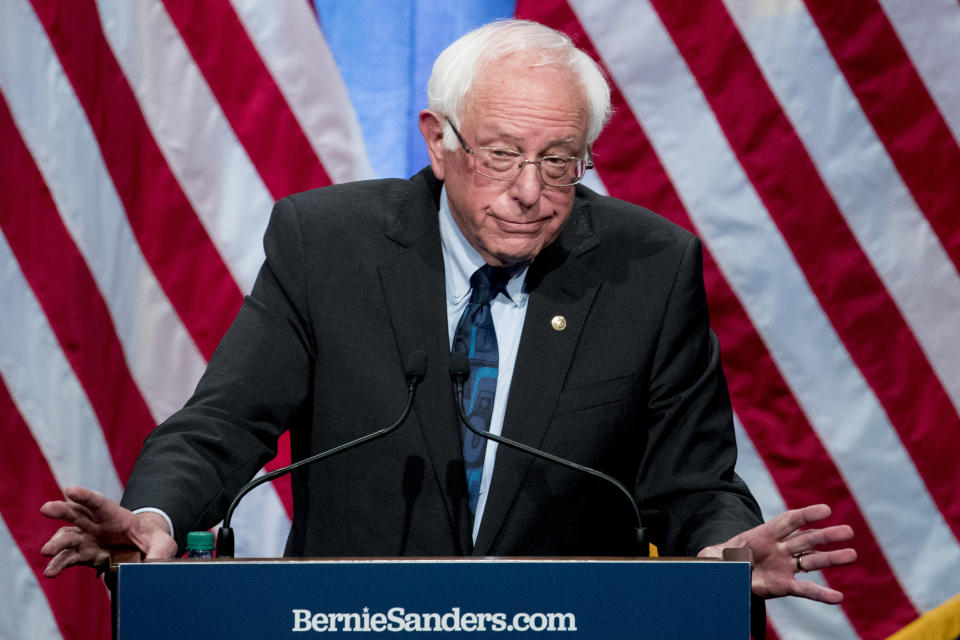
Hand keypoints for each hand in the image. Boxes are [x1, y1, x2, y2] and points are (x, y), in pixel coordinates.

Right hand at [40, 485, 176, 576]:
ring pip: (68, 537)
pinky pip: (69, 559)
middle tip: (47, 509)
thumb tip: (153, 566)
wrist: (143, 550)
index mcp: (116, 516)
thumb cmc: (151, 540)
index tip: (70, 490)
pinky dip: (59, 565)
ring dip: (56, 544)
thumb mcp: (163, 543)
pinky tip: (51, 572)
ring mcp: (88, 539)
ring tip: (47, 552)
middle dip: (61, 510)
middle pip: (76, 514)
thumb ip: (159, 552)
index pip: (99, 503)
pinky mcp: (84, 555)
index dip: (85, 496)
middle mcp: (97, 525)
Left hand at [697, 504, 856, 602]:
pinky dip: (821, 594)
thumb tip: (704, 557)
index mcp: (764, 534)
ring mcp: (784, 566)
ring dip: (832, 559)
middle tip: (849, 532)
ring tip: (852, 555)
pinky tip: (838, 597)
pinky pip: (805, 590)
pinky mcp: (784, 585)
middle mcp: (779, 548)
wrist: (728, 574)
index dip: (806, 515)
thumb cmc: (723, 559)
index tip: (825, 510)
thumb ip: (711, 555)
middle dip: (826, 536)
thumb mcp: (712, 555)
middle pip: (806, 540)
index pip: (788, 521)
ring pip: (812, 561)